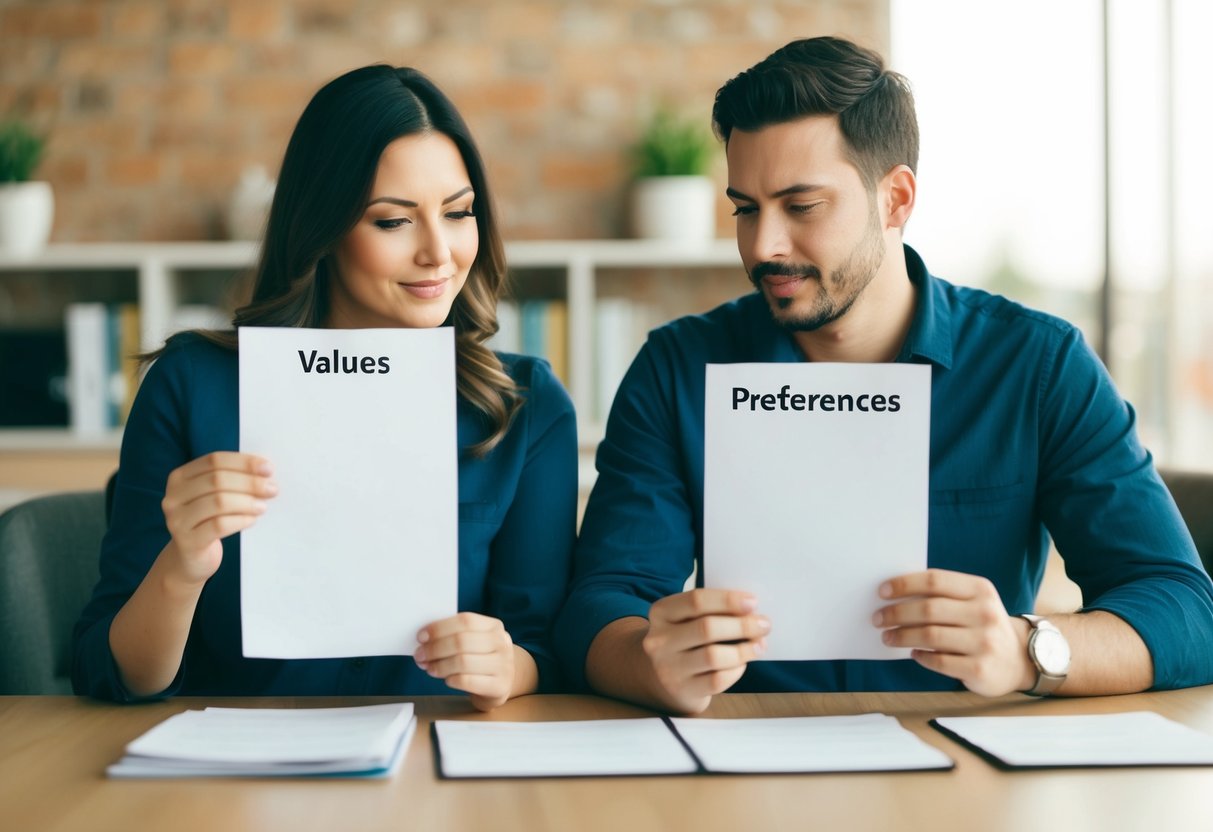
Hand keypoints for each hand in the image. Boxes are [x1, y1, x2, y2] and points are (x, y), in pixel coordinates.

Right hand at [160, 451, 275, 585]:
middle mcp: (173, 496)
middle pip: (216, 480)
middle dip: (249, 483)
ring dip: (247, 502)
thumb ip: (232, 479)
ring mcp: (177, 519)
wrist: (190, 558)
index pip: (214, 460)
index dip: (243, 462)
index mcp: (180, 477)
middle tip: (272, 489)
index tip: (268, 469)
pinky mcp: (187, 541)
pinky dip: (240, 520)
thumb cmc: (209, 520)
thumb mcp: (215, 496)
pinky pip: (219, 525)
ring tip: (263, 506)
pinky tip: (252, 520)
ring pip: (218, 502)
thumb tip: (265, 470)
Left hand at [415, 613, 521, 710]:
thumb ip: (454, 636)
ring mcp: (503, 665)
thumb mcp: (474, 641)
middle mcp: (501, 643)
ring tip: (429, 668)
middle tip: (419, 655)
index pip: (465, 620)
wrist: (503, 682)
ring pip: (463, 662)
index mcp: (494, 626)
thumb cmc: (480, 658)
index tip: (421, 636)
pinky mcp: (499, 686)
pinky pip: (467, 681)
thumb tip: (424, 639)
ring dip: (440, 665)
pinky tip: (446, 679)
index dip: (440, 627)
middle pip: (462, 641)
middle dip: (435, 648)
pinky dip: (451, 679)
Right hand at [642, 589, 769, 713]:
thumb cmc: (685, 639)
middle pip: (706, 628)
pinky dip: (736, 670)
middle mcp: (660, 639)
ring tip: (759, 645)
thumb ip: (712, 611)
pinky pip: (717, 680)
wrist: (663, 677)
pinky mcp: (683, 689)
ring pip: (713, 656)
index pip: (696, 600)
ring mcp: (669, 667)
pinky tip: (743, 663)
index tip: (753, 602)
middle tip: (764, 625)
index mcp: (662, 612)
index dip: (728, 600)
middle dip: (742, 625)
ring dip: (744, 649)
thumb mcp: (687, 619)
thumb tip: (751, 611)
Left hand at [873, 569, 1033, 696]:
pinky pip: (939, 661)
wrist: (1019, 659)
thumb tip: (894, 594)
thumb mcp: (973, 601)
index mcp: (980, 589)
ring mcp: (984, 642)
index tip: (881, 592)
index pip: (934, 580)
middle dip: (896, 613)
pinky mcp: (980, 669)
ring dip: (901, 636)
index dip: (904, 584)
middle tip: (878, 618)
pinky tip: (913, 654)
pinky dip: (920, 657)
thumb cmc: (982, 625)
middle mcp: (985, 613)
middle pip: (928, 609)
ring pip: (930, 636)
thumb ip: (942, 594)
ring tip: (887, 637)